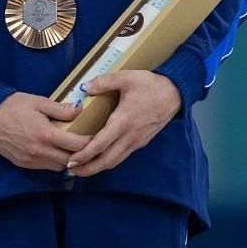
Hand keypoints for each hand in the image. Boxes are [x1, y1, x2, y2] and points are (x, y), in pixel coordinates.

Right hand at [0, 93, 90, 170]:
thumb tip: (80, 110)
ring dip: (67, 160)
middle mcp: (39, 152)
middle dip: (81, 154)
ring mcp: (31, 160)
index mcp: (45, 135)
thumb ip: (60, 109)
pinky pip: (45, 167)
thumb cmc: (13, 106)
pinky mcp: (23, 164)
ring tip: (72, 149)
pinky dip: (53, 161)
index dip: (89, 142)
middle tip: (88, 145)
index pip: (75, 145)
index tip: (96, 137)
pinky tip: (55, 151)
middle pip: (69, 160)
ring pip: (58, 167)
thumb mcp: (38, 102)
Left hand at [65, 71, 180, 176]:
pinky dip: (108, 161)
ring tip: (82, 167)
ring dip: (98, 167)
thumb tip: (84, 87)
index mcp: (123, 122)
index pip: (100, 145)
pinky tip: (100, 157)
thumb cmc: (151, 85)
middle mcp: (129, 137)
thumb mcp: (126, 77)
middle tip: (71, 170)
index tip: (70, 161)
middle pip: (106, 161)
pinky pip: (122, 156)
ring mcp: (136, 141)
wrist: (175, 93)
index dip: (84, 155)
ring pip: (115, 161)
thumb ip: (104, 82)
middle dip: (87, 169)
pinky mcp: (141, 142)